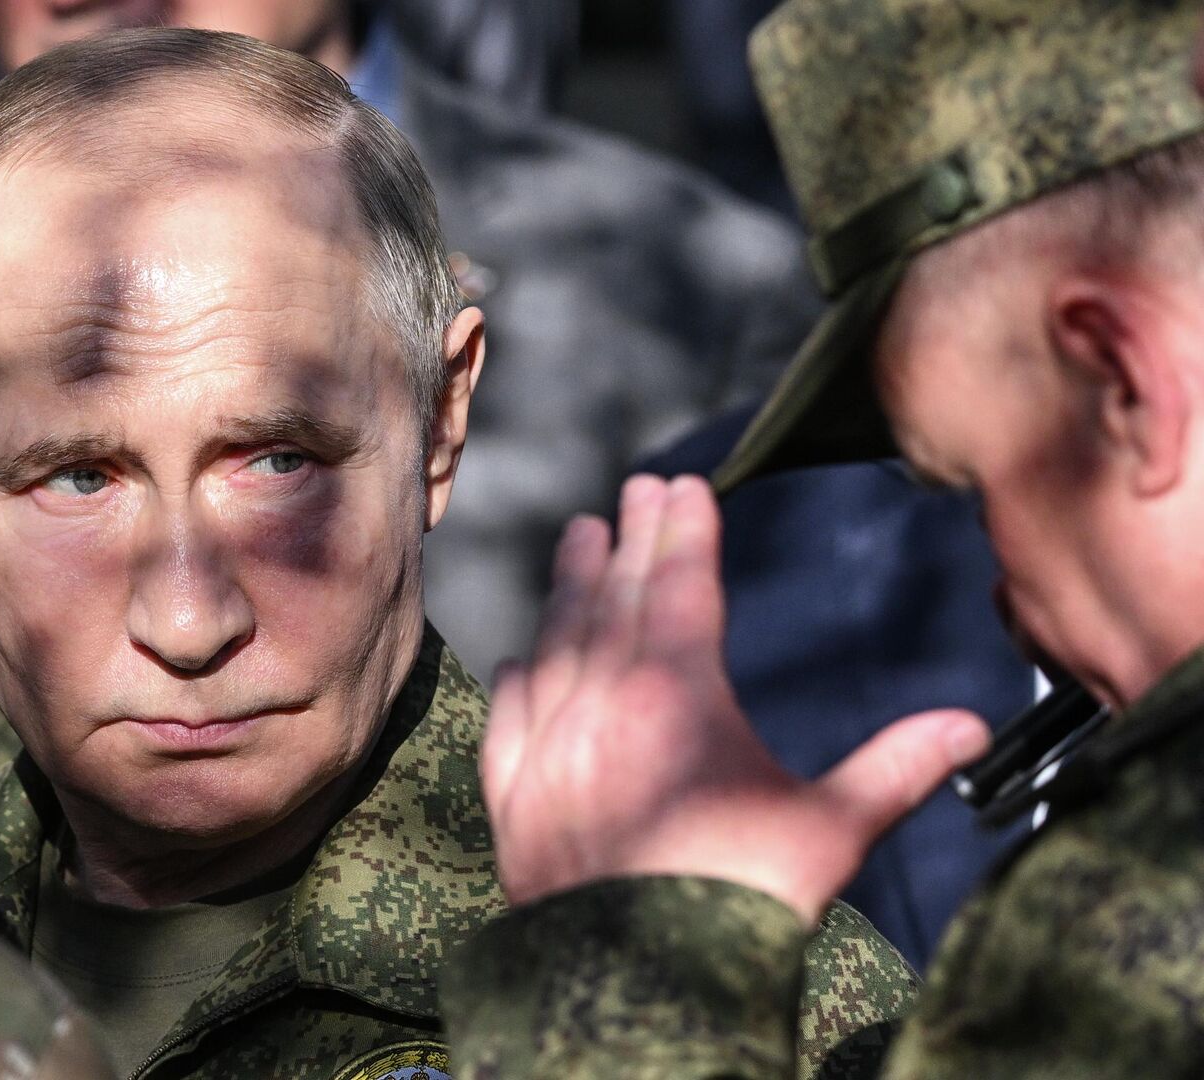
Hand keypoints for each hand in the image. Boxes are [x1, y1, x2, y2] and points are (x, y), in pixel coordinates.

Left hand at [482, 474, 991, 922]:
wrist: (640, 985)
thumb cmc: (743, 904)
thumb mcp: (832, 831)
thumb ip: (894, 768)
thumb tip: (972, 726)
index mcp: (678, 698)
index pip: (680, 588)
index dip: (685, 533)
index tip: (684, 485)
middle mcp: (601, 706)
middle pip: (614, 600)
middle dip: (629, 540)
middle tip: (634, 491)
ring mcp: (547, 749)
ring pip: (556, 644)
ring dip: (570, 588)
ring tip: (578, 539)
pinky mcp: (511, 799)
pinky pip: (510, 714)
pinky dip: (521, 675)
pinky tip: (523, 657)